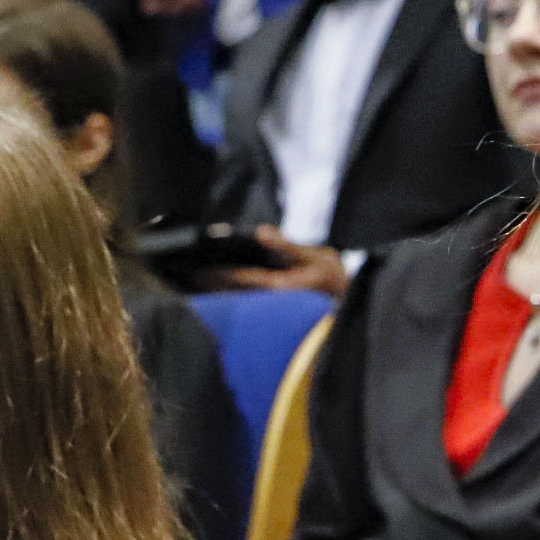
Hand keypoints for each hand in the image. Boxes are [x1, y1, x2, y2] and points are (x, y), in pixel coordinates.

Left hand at [205, 230, 350, 297]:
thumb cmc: (333, 278)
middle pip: (234, 292)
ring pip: (239, 297)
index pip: (241, 279)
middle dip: (213, 283)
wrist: (348, 301)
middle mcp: (272, 301)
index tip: (200, 268)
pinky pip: (247, 298)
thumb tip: (262, 231)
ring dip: (220, 288)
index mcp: (280, 287)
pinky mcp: (273, 308)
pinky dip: (232, 290)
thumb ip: (287, 246)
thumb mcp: (315, 257)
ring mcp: (272, 307)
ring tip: (198, 279)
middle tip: (190, 274)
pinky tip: (220, 285)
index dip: (219, 274)